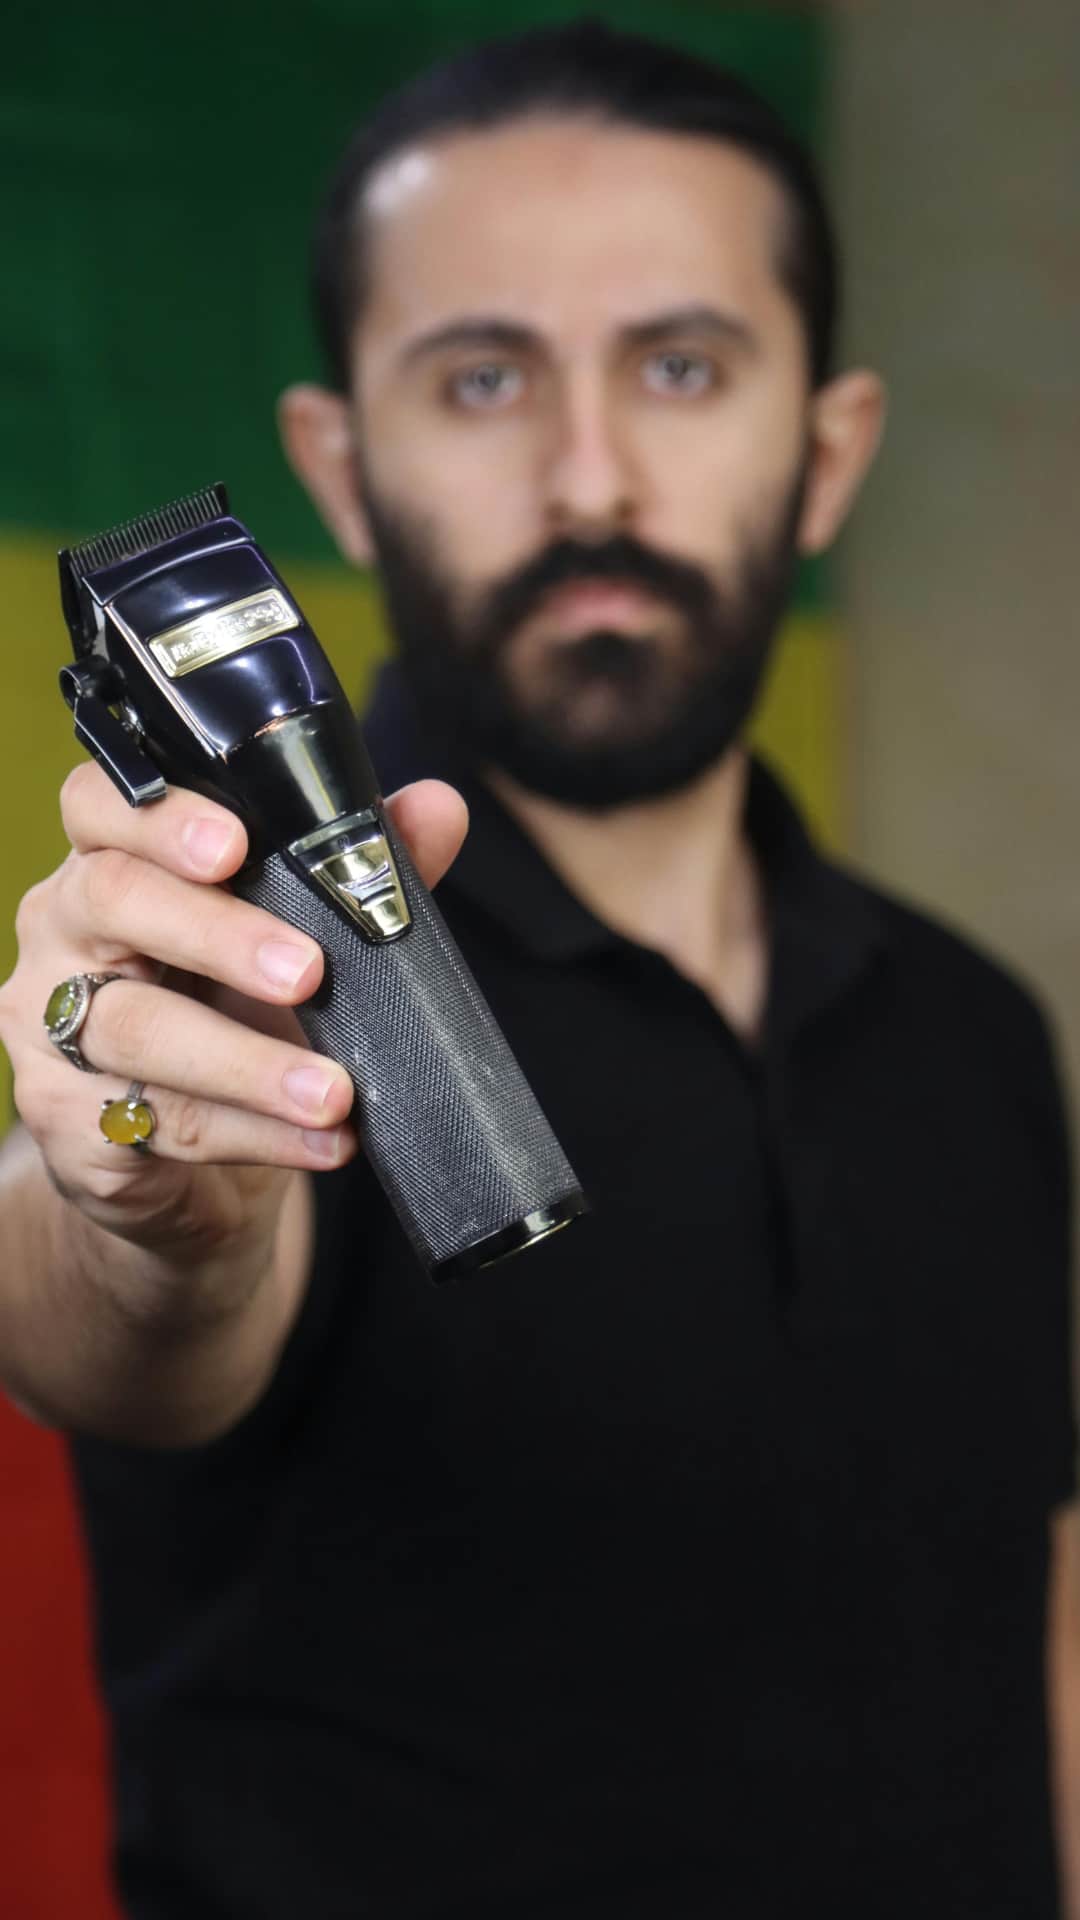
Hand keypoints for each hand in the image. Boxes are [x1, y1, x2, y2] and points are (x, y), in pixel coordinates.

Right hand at [0, 762, 467, 1264]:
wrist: (192, 1169)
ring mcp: (49, 1029)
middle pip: (114, 900)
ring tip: (335, 1092)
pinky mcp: (67, 1122)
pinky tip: (322, 1143)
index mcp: (113, 859)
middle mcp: (64, 931)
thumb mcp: (298, 938)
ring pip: (136, 1028)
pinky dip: (256, 1136)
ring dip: (248, 1063)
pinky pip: (162, 1123)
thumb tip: (438, 809)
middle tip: (307, 972)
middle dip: (216, 933)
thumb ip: (359, 869)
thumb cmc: (235, 1014)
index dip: (160, 818)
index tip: (237, 844)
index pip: (101, 806)